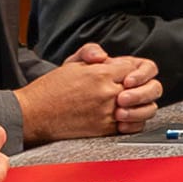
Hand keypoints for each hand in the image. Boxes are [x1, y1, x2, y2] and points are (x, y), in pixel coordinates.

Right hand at [15, 45, 165, 142]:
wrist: (35, 114)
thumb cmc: (50, 89)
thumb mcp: (70, 62)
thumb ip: (91, 52)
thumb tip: (105, 56)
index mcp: (100, 74)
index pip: (135, 67)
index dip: (133, 70)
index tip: (127, 74)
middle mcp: (107, 93)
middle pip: (147, 88)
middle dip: (146, 87)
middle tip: (135, 88)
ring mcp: (108, 112)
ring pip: (144, 109)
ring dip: (143, 105)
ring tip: (131, 103)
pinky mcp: (104, 129)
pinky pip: (132, 127)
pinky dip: (134, 122)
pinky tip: (126, 117)